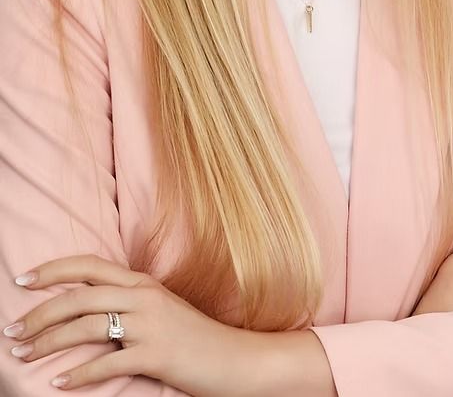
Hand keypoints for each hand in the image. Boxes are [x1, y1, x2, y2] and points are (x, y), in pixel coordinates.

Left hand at [2, 253, 250, 393]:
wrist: (233, 357)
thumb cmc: (192, 336)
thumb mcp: (159, 307)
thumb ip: (126, 301)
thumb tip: (85, 308)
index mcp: (140, 281)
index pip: (88, 265)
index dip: (52, 269)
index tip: (22, 279)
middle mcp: (142, 296)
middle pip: (78, 297)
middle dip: (39, 313)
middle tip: (12, 330)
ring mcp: (149, 325)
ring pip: (85, 328)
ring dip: (48, 343)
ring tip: (25, 355)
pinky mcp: (155, 355)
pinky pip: (107, 365)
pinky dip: (79, 375)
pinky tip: (59, 384)